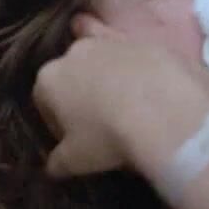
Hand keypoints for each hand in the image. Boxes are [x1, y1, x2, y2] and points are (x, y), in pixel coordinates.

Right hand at [33, 38, 208, 176]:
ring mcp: (112, 42)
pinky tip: (149, 82)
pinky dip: (138, 65)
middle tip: (101, 122)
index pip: (45, 102)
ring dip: (109, 75)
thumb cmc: (108, 137)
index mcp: (49, 79)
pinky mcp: (145, 42)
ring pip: (103, 57)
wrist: (164, 112)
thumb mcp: (76, 161)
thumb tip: (53, 166)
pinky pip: (135, 53)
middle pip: (73, 74)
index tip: (75, 141)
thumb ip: (58, 162)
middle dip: (81, 94)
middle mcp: (76, 52)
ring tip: (125, 99)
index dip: (58, 123)